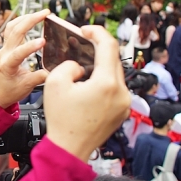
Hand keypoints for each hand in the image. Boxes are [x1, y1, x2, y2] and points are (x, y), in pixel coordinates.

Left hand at [0, 10, 49, 108]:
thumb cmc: (10, 91)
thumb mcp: (26, 87)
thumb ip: (39, 78)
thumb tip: (54, 71)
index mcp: (8, 65)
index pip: (18, 53)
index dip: (30, 46)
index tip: (43, 41)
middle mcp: (5, 53)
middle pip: (14, 31)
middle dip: (30, 20)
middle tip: (45, 14)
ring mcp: (5, 48)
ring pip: (12, 27)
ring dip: (26, 18)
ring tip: (40, 13)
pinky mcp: (7, 46)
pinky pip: (11, 29)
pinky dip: (22, 21)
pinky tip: (31, 18)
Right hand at [43, 25, 130, 161]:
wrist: (69, 150)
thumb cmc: (61, 120)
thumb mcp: (55, 82)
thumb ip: (69, 65)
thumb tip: (79, 66)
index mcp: (107, 83)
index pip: (109, 46)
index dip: (97, 32)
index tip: (85, 30)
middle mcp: (121, 92)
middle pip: (113, 60)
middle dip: (97, 49)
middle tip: (81, 45)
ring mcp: (124, 103)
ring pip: (115, 74)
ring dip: (100, 66)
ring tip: (83, 66)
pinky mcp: (122, 112)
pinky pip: (115, 88)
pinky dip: (103, 81)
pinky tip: (88, 84)